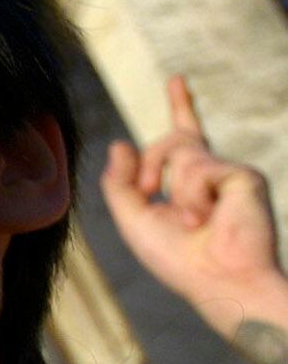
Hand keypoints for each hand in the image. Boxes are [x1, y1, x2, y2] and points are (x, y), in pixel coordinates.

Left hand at [100, 75, 287, 343]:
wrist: (219, 282)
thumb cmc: (179, 261)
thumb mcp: (134, 220)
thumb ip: (120, 183)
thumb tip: (120, 142)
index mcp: (189, 183)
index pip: (184, 136)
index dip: (181, 107)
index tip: (177, 80)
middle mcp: (212, 173)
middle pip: (171, 139)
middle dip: (150, 166)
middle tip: (155, 198)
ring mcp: (229, 173)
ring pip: (178, 150)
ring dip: (175, 190)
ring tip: (197, 221)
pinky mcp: (244, 176)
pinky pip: (197, 167)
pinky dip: (193, 196)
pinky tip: (210, 218)